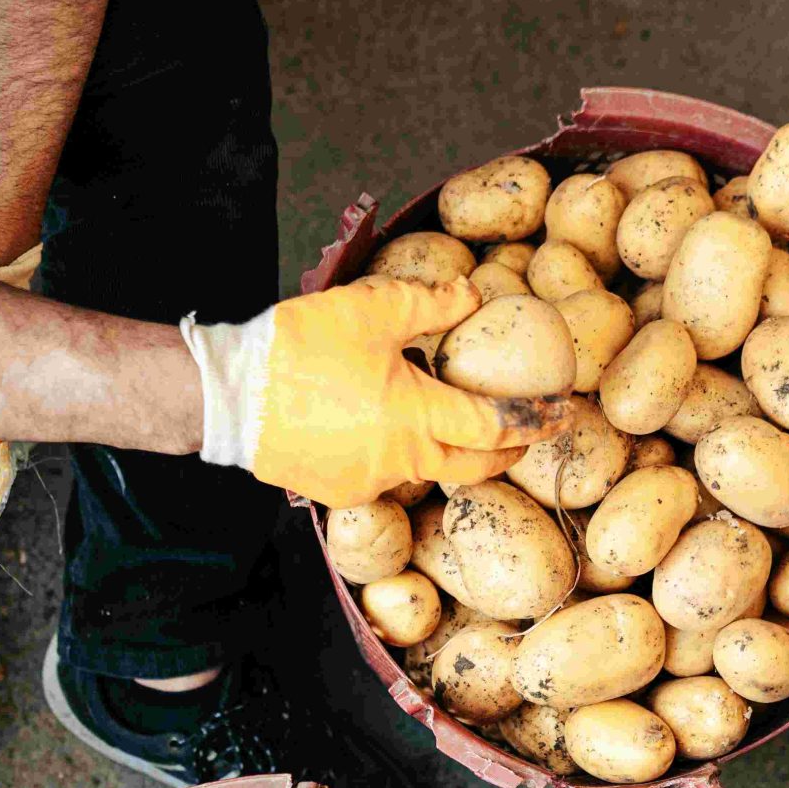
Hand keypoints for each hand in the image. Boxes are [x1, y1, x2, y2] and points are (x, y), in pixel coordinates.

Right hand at [184, 276, 570, 508]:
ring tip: (445, 421)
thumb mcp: (371, 308)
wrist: (226, 395)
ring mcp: (367, 484)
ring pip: (423, 469)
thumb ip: (431, 304)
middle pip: (470, 466)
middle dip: (505, 453)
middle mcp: (401, 460)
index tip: (562, 414)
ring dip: (444, 450)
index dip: (534, 420)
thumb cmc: (297, 348)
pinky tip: (381, 429)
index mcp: (417, 417)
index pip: (494, 426)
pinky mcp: (336, 492)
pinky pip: (381, 476)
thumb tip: (473, 294)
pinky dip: (394, 454)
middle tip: (525, 436)